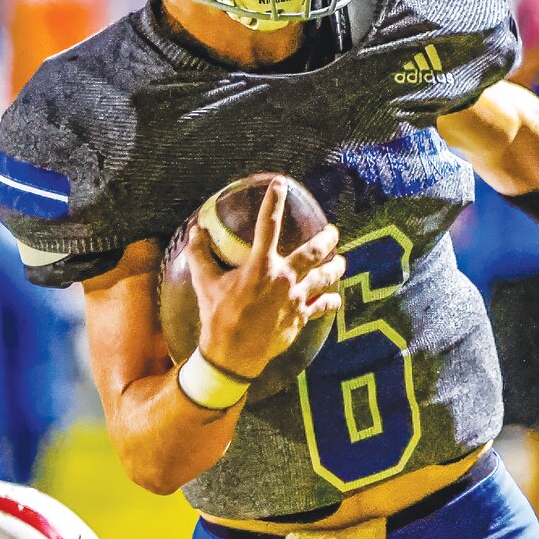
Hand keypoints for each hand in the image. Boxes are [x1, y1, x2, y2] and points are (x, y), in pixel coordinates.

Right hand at [187, 179, 344, 380]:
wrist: (232, 354)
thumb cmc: (218, 316)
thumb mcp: (205, 283)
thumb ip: (200, 255)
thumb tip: (195, 231)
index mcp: (260, 266)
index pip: (269, 225)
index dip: (274, 201)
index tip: (281, 184)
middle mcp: (283, 279)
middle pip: (313, 252)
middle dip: (327, 239)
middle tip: (333, 231)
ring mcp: (295, 299)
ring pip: (325, 278)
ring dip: (336, 268)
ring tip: (342, 261)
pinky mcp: (300, 318)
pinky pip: (322, 307)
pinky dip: (331, 302)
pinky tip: (337, 299)